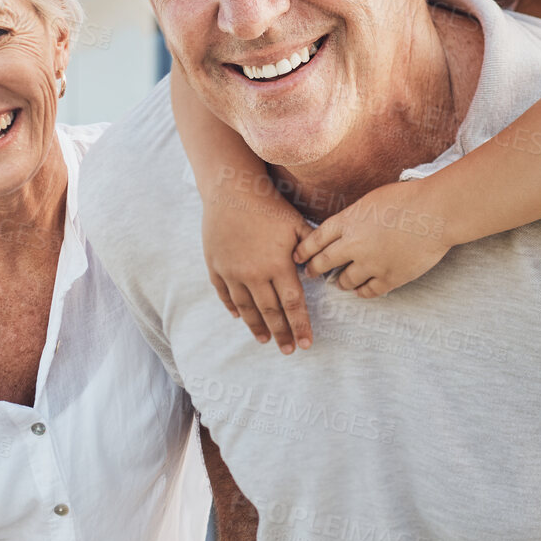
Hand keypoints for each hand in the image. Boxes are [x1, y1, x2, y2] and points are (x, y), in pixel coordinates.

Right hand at [203, 182, 315, 353]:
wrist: (231, 190)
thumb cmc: (269, 205)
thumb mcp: (297, 224)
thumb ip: (312, 248)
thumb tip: (325, 268)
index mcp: (278, 265)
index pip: (293, 304)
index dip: (300, 326)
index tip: (307, 344)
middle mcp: (254, 274)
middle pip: (270, 312)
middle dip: (282, 334)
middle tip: (289, 350)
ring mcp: (232, 272)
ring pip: (246, 308)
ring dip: (257, 327)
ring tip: (265, 340)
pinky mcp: (215, 266)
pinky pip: (224, 294)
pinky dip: (232, 308)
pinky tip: (239, 318)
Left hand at [295, 180, 451, 297]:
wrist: (435, 212)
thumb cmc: (408, 198)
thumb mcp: (372, 200)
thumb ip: (355, 216)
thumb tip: (347, 227)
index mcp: (347, 221)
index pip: (315, 240)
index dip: (304, 250)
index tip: (299, 257)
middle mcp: (353, 245)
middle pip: (323, 263)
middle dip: (314, 269)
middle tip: (312, 273)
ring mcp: (371, 264)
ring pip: (345, 281)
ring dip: (341, 282)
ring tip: (341, 282)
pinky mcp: (390, 277)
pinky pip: (368, 292)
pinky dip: (363, 292)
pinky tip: (362, 290)